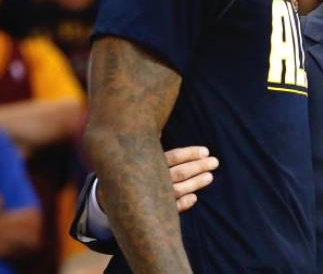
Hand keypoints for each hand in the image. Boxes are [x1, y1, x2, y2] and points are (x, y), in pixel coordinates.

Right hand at [97, 146, 218, 213]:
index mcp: (148, 162)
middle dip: (198, 167)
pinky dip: (182, 204)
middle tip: (215, 162)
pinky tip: (194, 199)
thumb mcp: (137, 151)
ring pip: (177, 191)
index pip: (173, 157)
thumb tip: (158, 113)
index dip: (190, 154)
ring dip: (195, 184)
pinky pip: (170, 209)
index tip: (206, 151)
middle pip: (179, 173)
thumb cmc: (129, 167)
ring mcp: (151, 197)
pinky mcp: (152, 210)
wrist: (107, 195)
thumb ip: (150, 139)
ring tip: (210, 177)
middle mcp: (150, 179)